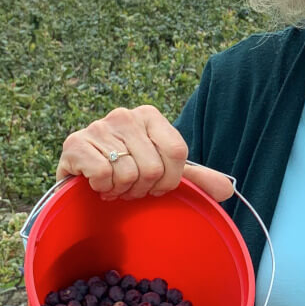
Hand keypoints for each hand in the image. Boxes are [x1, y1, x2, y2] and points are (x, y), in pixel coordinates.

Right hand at [56, 105, 234, 201]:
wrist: (82, 177)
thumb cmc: (127, 171)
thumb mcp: (164, 172)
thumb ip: (196, 179)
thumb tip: (229, 189)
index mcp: (150, 115)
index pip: (177, 152)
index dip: (170, 180)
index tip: (156, 186)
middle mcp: (125, 115)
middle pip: (153, 168)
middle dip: (143, 188)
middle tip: (131, 187)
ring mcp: (98, 126)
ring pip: (129, 174)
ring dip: (122, 190)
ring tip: (114, 184)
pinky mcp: (75, 143)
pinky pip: (104, 175)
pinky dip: (103, 188)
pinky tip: (97, 183)